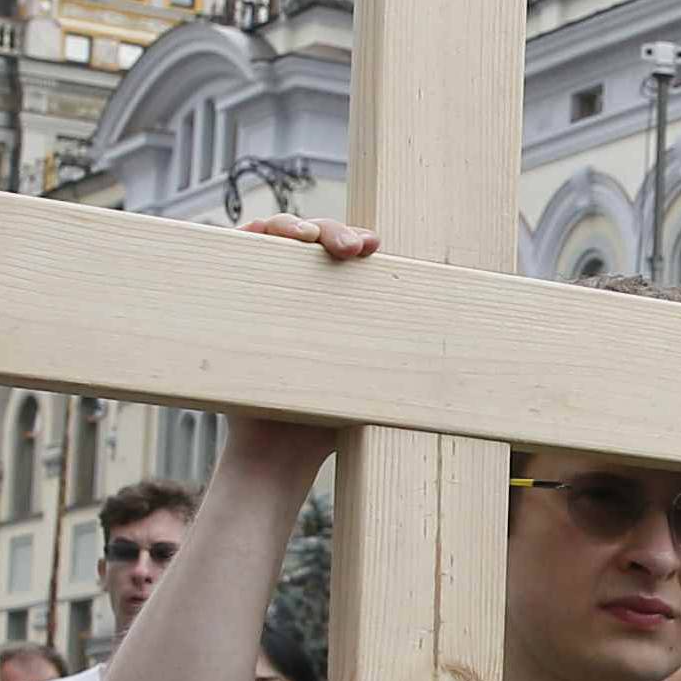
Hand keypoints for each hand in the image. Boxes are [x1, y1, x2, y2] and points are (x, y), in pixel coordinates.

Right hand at [221, 217, 380, 502]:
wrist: (279, 453)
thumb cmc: (325, 420)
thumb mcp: (369, 374)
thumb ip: (391, 347)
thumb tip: (451, 332)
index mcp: (331, 303)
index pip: (341, 255)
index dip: (356, 240)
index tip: (373, 247)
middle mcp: (295, 292)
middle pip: (311, 241)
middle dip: (333, 233)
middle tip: (352, 249)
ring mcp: (260, 292)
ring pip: (273, 238)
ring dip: (293, 227)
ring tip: (309, 238)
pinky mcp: (229, 299)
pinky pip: (234, 253)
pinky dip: (252, 236)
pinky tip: (271, 239)